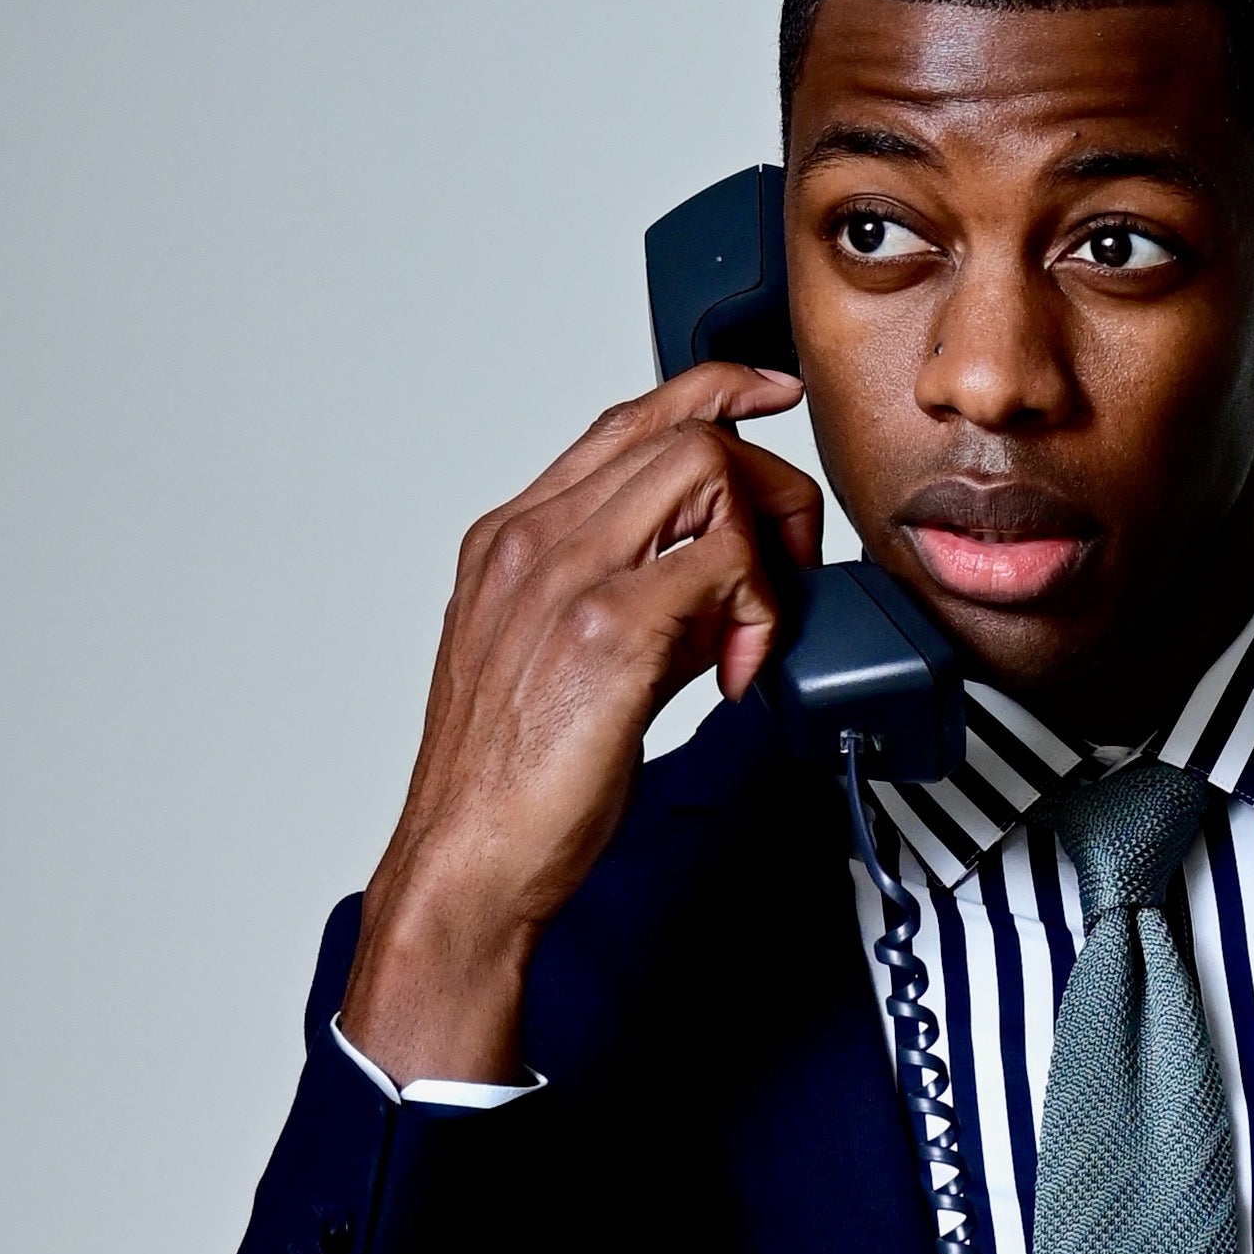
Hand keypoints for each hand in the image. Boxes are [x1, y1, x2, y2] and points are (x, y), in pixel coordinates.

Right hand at [340, 366, 823, 1085]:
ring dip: (765, 540)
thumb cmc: (509, 788)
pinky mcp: (606, 627)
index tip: (770, 398)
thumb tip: (726, 594)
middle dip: (766, 488)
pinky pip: (721, 560)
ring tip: (753, 629)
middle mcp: (533, 539)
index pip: (628, 421)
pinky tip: (735, 673)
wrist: (468, 861)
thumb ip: (646, 609)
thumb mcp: (572, 669)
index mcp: (514, 539)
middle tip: (786, 572)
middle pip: (684, 431)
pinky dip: (756, 608)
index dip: (715, 392)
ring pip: (707, 470)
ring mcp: (564, 574)